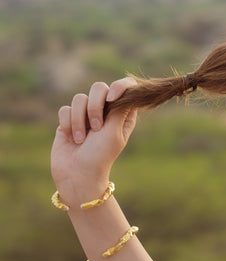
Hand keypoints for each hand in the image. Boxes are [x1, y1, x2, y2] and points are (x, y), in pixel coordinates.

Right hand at [51, 78, 137, 200]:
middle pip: (99, 88)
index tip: (112, 97)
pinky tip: (71, 138)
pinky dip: (68, 124)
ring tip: (81, 139)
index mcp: (122, 113)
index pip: (125, 87)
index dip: (120, 86)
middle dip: (94, 106)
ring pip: (79, 99)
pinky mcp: (68, 120)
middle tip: (96, 127)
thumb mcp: (114, 132)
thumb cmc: (100, 156)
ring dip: (79, 120)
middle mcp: (104, 111)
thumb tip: (126, 88)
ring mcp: (85, 115)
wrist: (77, 175)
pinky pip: (65, 109)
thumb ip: (119, 108)